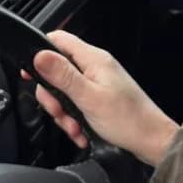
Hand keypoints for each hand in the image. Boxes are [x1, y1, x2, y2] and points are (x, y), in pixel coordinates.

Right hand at [27, 30, 179, 166]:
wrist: (152, 142)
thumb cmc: (129, 121)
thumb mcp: (88, 97)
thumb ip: (63, 75)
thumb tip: (39, 55)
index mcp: (94, 60)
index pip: (58, 40)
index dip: (39, 53)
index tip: (30, 73)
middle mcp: (96, 68)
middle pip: (57, 72)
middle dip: (53, 97)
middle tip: (60, 112)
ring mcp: (98, 85)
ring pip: (65, 93)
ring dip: (65, 114)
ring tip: (76, 128)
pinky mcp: (100, 100)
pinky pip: (77, 107)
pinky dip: (75, 121)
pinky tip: (82, 133)